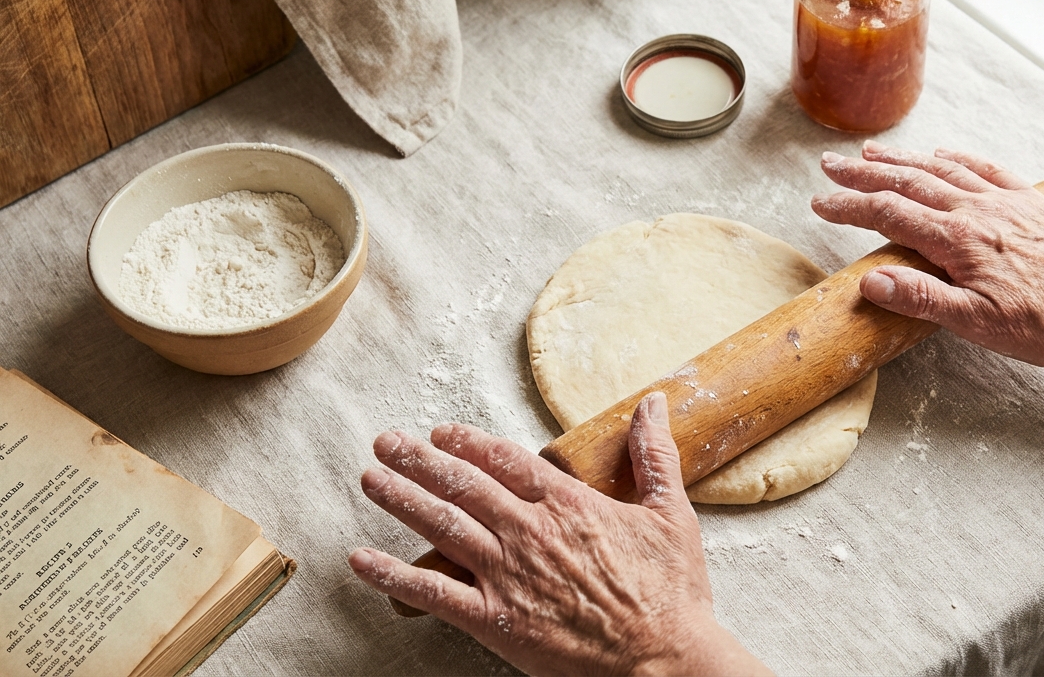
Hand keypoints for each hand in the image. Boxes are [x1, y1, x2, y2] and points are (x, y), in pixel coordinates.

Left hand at [349, 393, 770, 676]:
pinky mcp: (496, 621)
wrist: (664, 659)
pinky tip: (361, 560)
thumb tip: (654, 402)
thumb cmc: (672, 591)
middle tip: (386, 441)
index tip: (442, 432)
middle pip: (462, 485)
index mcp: (568, 504)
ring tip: (370, 478)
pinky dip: (393, 575)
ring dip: (401, 499)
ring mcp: (508, 576)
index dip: (468, 443)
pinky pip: (433, 594)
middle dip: (419, 459)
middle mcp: (529, 532)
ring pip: (442, 526)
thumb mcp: (671, 512)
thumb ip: (655, 454)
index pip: (505, 460)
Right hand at [811, 141, 1043, 366]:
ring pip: (942, 169)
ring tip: (871, 152)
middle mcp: (977, 211)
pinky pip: (985, 168)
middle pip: (908, 182)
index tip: (819, 202)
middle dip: (864, 173)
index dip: (849, 206)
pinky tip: (942, 153)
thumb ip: (922, 299)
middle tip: (829, 165)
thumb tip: (872, 280)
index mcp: (958, 240)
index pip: (889, 214)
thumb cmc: (1042, 324)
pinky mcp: (1028, 203)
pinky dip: (957, 157)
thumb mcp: (976, 324)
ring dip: (903, 158)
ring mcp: (1004, 202)